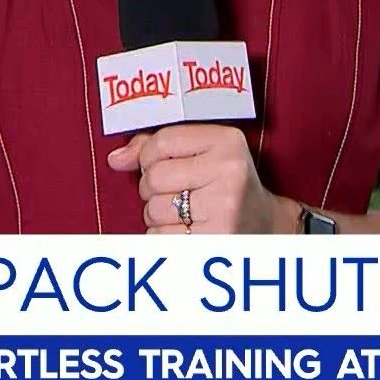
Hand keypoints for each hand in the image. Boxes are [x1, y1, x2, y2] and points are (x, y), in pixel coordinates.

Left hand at [106, 124, 293, 234]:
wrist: (264, 225)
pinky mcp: (214, 239)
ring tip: (184, 212)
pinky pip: (158, 237)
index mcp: (227, 141)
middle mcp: (228, 171)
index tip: (161, 163)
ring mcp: (223, 207)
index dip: (149, 156)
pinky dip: (163, 236)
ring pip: (152, 209)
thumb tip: (115, 159)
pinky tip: (186, 230)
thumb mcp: (201, 152)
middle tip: (178, 192)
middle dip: (153, 188)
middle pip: (153, 177)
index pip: (162, 141)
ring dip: (158, 215)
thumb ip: (155, 147)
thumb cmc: (223, 184)